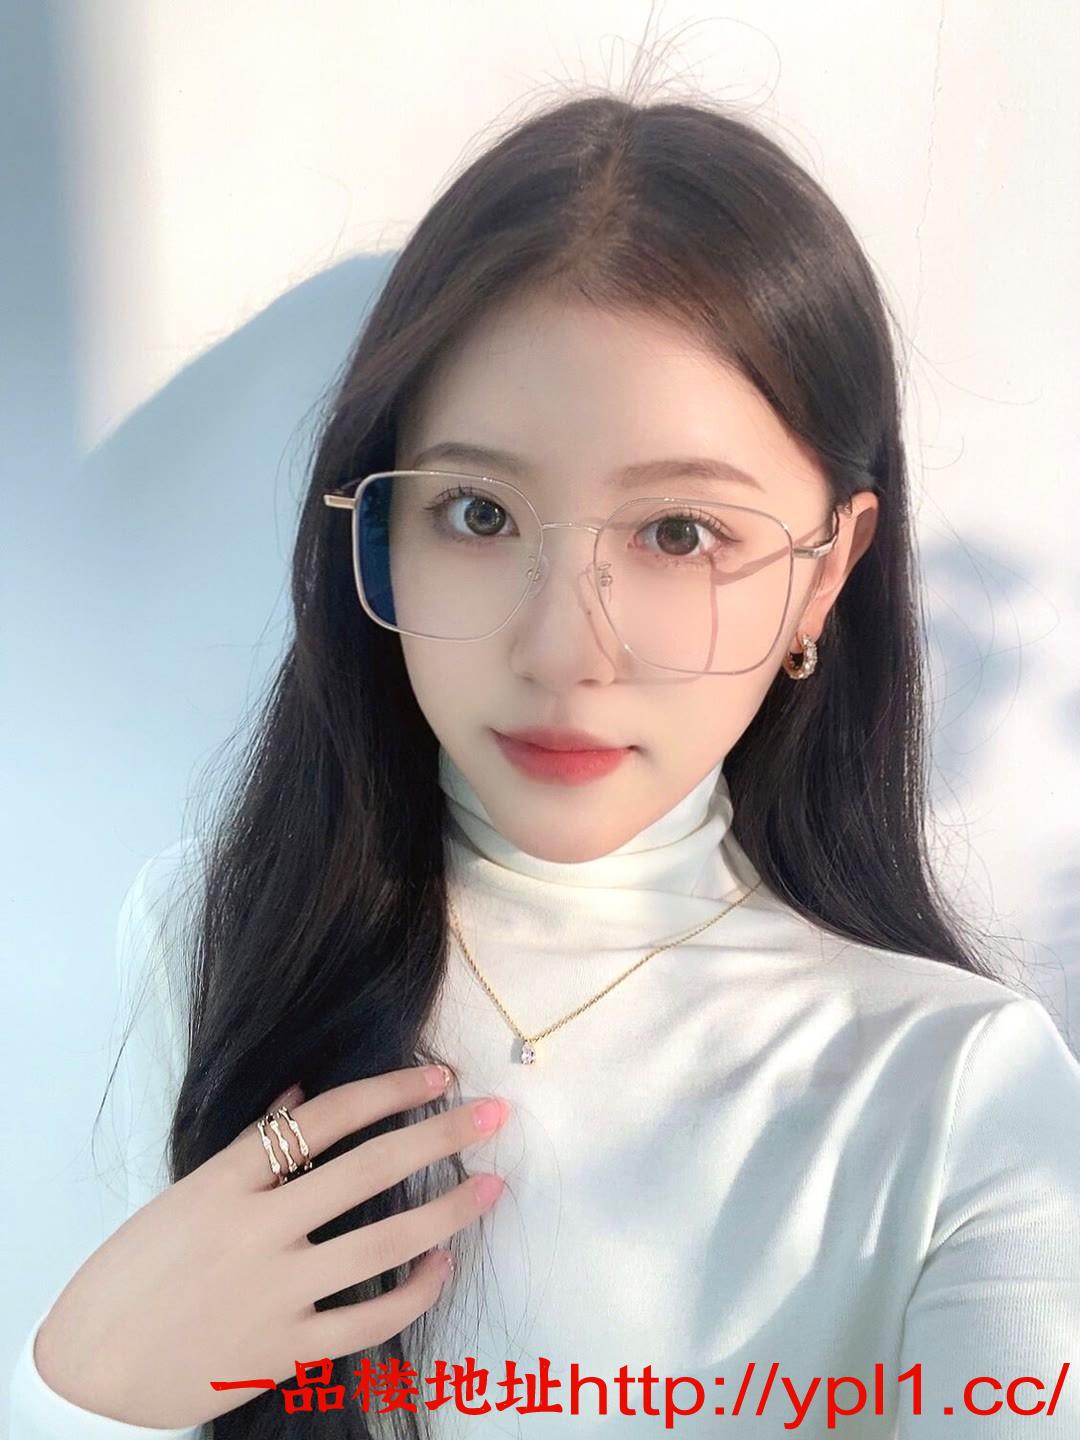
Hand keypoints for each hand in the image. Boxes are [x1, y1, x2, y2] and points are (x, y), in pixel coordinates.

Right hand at [34, 1066, 507, 1427]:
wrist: (89, 1375)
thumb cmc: (133, 1274)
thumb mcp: (182, 1196)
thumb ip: (247, 1149)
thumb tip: (301, 1094)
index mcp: (225, 1181)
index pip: (324, 1117)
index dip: (388, 1090)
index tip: (437, 1076)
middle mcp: (255, 1231)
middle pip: (368, 1168)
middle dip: (440, 1135)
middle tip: (492, 1113)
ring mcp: (274, 1293)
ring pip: (384, 1242)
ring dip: (449, 1209)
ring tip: (492, 1185)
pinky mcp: (286, 1351)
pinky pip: (372, 1317)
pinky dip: (417, 1289)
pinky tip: (445, 1263)